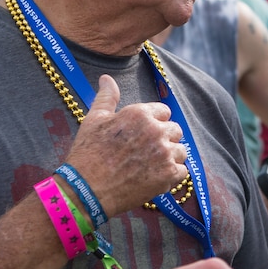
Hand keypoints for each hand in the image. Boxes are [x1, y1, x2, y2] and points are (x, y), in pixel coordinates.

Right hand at [63, 75, 187, 214]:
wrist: (85, 190)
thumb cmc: (87, 153)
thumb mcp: (94, 120)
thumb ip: (107, 97)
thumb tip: (107, 78)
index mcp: (140, 114)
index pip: (164, 111)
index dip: (154, 122)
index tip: (142, 135)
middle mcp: (156, 131)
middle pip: (175, 130)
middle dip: (164, 139)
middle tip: (146, 152)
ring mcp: (164, 153)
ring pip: (180, 151)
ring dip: (169, 158)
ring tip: (150, 166)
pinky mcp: (168, 176)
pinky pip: (182, 171)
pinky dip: (172, 176)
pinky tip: (155, 178)